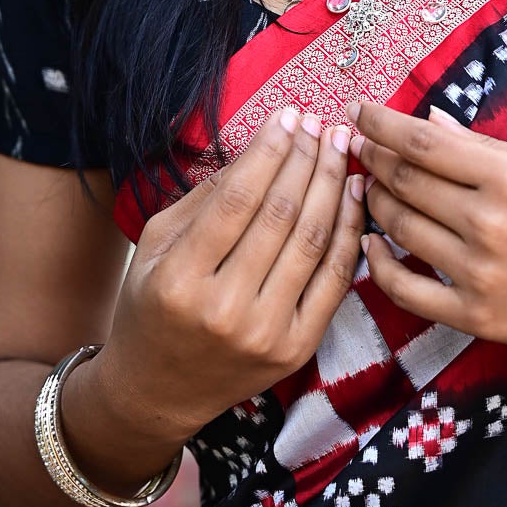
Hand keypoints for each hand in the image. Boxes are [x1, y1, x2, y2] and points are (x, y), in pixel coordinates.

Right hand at [94, 107, 365, 444]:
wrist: (156, 392)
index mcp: (179, 279)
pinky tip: (354, 194)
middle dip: (307, 158)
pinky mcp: (296, 349)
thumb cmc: (153, 306)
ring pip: (314, 241)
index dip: (270, 150)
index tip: (290, 114)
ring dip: (334, 184)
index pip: (238, 199)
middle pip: (282, 215)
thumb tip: (263, 145)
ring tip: (342, 147)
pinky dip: (349, 231)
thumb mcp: (156, 245)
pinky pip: (335, 279)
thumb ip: (206, 197)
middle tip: (323, 122)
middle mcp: (224, 309)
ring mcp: (265, 333)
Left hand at [349, 100, 506, 361]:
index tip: (358, 112)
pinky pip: (406, 291)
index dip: (381, 124)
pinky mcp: (476, 318)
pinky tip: (372, 244)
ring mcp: (479, 274)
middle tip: (356, 146)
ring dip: (374, 201)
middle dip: (372, 158)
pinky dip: (378, 265)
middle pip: (405, 181)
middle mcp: (489, 223)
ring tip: (368, 185)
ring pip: (400, 228)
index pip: (424, 142)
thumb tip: (432, 120)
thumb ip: (490, 147)